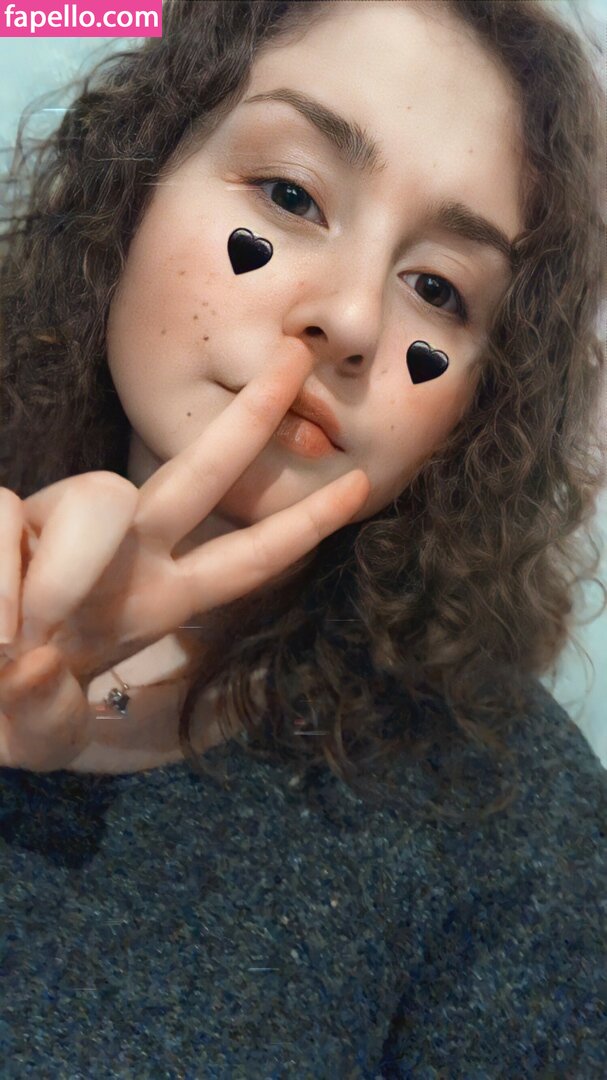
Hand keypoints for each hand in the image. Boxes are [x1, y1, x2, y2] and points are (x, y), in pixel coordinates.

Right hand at [0, 351, 369, 769]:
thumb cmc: (1, 708)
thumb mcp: (38, 733)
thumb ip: (45, 720)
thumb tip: (36, 662)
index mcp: (156, 602)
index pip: (246, 560)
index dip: (302, 526)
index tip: (361, 487)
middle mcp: (122, 555)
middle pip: (199, 474)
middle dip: (251, 420)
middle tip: (298, 361)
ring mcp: (60, 527)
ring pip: (101, 496)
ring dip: (72, 567)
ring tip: (26, 635)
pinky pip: (6, 519)